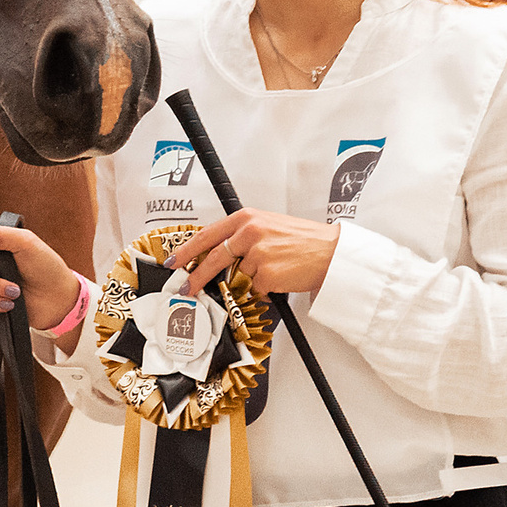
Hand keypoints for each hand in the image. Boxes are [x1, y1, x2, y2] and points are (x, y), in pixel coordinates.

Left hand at [165, 209, 338, 297]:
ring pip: (238, 276)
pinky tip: (281, 277)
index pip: (207, 235)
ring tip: (274, 268)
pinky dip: (264, 288)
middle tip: (186, 288)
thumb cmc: (303, 240)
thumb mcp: (268, 227)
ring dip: (250, 280)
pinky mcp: (267, 274)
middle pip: (213, 258)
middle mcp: (250, 232)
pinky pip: (255, 289)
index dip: (187, 250)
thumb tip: (217, 257)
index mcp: (247, 218)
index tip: (175, 261)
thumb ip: (241, 237)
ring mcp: (257, 254)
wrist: (331, 252)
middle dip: (196, 277)